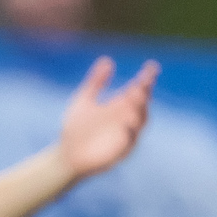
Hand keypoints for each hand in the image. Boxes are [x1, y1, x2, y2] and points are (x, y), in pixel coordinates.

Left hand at [53, 55, 157, 182]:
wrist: (66, 156)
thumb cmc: (75, 128)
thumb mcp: (84, 100)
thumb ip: (96, 82)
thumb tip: (107, 60)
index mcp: (120, 105)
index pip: (138, 90)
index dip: (147, 78)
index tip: (151, 66)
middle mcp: (127, 118)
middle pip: (142, 103)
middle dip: (144, 93)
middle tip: (143, 82)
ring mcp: (126, 135)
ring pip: (140, 121)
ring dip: (140, 109)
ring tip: (136, 96)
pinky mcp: (121, 151)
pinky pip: (130, 142)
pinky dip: (130, 132)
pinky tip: (126, 123)